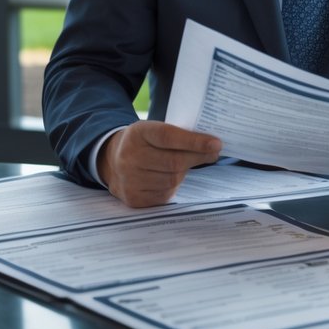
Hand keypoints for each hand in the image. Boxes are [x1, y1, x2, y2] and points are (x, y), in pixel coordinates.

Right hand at [97, 121, 221, 207]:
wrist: (112, 161)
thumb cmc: (143, 143)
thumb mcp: (153, 130)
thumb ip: (178, 135)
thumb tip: (212, 146)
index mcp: (137, 133)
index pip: (169, 137)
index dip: (195, 141)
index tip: (216, 144)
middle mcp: (130, 156)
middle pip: (174, 162)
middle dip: (198, 158)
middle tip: (212, 153)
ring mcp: (129, 179)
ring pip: (172, 180)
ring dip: (182, 173)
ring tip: (179, 165)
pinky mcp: (133, 198)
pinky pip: (165, 194)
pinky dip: (172, 186)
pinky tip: (167, 178)